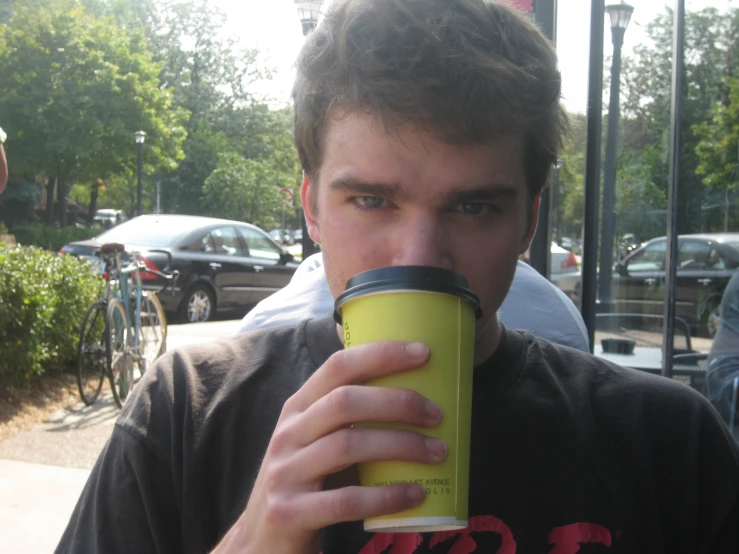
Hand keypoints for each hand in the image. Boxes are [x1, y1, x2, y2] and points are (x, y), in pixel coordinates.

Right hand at [212, 341, 445, 552]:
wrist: (260, 541)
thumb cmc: (304, 482)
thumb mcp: (314, 440)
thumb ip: (346, 416)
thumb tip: (409, 386)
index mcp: (297, 409)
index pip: (337, 367)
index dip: (380, 354)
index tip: (423, 353)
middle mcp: (287, 434)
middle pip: (344, 402)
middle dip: (397, 402)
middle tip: (436, 414)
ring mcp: (285, 473)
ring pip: (347, 445)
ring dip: (400, 445)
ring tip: (437, 452)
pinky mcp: (290, 513)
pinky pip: (345, 500)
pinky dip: (386, 495)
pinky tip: (415, 494)